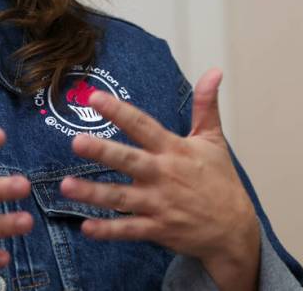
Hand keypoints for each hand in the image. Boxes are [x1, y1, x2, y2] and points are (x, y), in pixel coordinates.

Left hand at [60, 69, 260, 290]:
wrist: (236, 230)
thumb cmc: (221, 181)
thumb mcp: (214, 140)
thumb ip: (205, 105)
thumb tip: (214, 72)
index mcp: (174, 150)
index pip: (143, 125)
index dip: (119, 111)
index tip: (94, 97)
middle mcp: (163, 175)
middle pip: (128, 161)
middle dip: (102, 151)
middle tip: (76, 142)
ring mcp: (160, 204)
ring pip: (121, 198)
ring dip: (94, 193)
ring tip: (66, 186)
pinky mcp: (158, 229)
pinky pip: (129, 230)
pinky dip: (108, 230)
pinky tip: (86, 228)